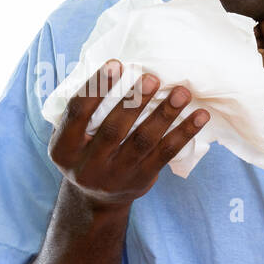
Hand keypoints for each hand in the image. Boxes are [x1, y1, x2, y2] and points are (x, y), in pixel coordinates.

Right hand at [48, 59, 209, 211]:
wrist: (95, 199)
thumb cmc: (86, 151)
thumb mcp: (72, 137)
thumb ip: (84, 111)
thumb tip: (115, 67)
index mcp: (63, 149)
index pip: (78, 113)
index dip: (97, 87)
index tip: (116, 63)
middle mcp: (87, 166)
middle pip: (113, 129)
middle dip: (134, 101)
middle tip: (153, 78)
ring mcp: (115, 176)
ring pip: (143, 141)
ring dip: (165, 114)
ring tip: (182, 92)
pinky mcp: (141, 180)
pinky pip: (165, 154)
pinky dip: (184, 133)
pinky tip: (200, 116)